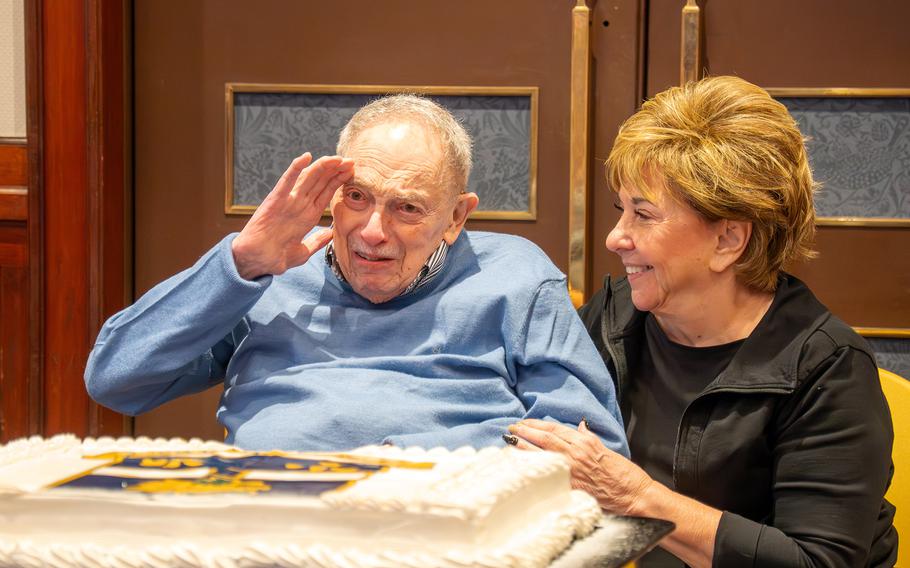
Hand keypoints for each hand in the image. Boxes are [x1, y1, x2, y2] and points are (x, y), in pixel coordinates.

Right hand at [231, 153, 354, 279]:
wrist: (255, 262)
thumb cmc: (275, 258)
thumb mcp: (302, 251)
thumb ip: (316, 241)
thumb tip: (330, 234)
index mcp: (307, 215)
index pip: (326, 192)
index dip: (339, 180)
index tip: (352, 171)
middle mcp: (299, 205)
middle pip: (320, 181)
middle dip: (335, 170)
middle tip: (350, 160)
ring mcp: (288, 201)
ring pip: (308, 178)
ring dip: (322, 166)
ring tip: (337, 158)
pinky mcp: (275, 201)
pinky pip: (287, 181)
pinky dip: (295, 168)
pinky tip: (306, 157)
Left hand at [508, 419, 654, 515]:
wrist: (633, 494)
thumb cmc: (623, 472)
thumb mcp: (605, 448)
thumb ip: (588, 437)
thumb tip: (578, 427)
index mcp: (584, 442)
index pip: (554, 429)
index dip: (536, 425)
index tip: (522, 423)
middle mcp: (576, 454)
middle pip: (544, 439)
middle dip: (525, 433)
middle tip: (510, 430)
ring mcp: (572, 471)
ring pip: (542, 456)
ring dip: (523, 449)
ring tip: (509, 443)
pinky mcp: (571, 487)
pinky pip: (548, 476)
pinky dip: (534, 470)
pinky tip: (522, 468)